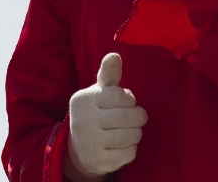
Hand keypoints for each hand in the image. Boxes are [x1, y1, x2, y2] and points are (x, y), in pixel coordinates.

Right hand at [65, 53, 147, 179]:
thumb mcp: (100, 91)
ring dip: (136, 133)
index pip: (122, 96)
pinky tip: (123, 145)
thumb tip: (114, 55)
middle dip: (138, 117)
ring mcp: (89, 143)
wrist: (79, 147)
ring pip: (130, 136)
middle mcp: (83, 121)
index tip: (126, 102)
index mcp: (83, 99)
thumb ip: (109, 74)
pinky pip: (128, 154)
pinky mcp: (97, 162)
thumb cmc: (97, 111)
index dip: (130, 99)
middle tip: (137, 117)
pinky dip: (131, 149)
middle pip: (128, 117)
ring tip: (132, 131)